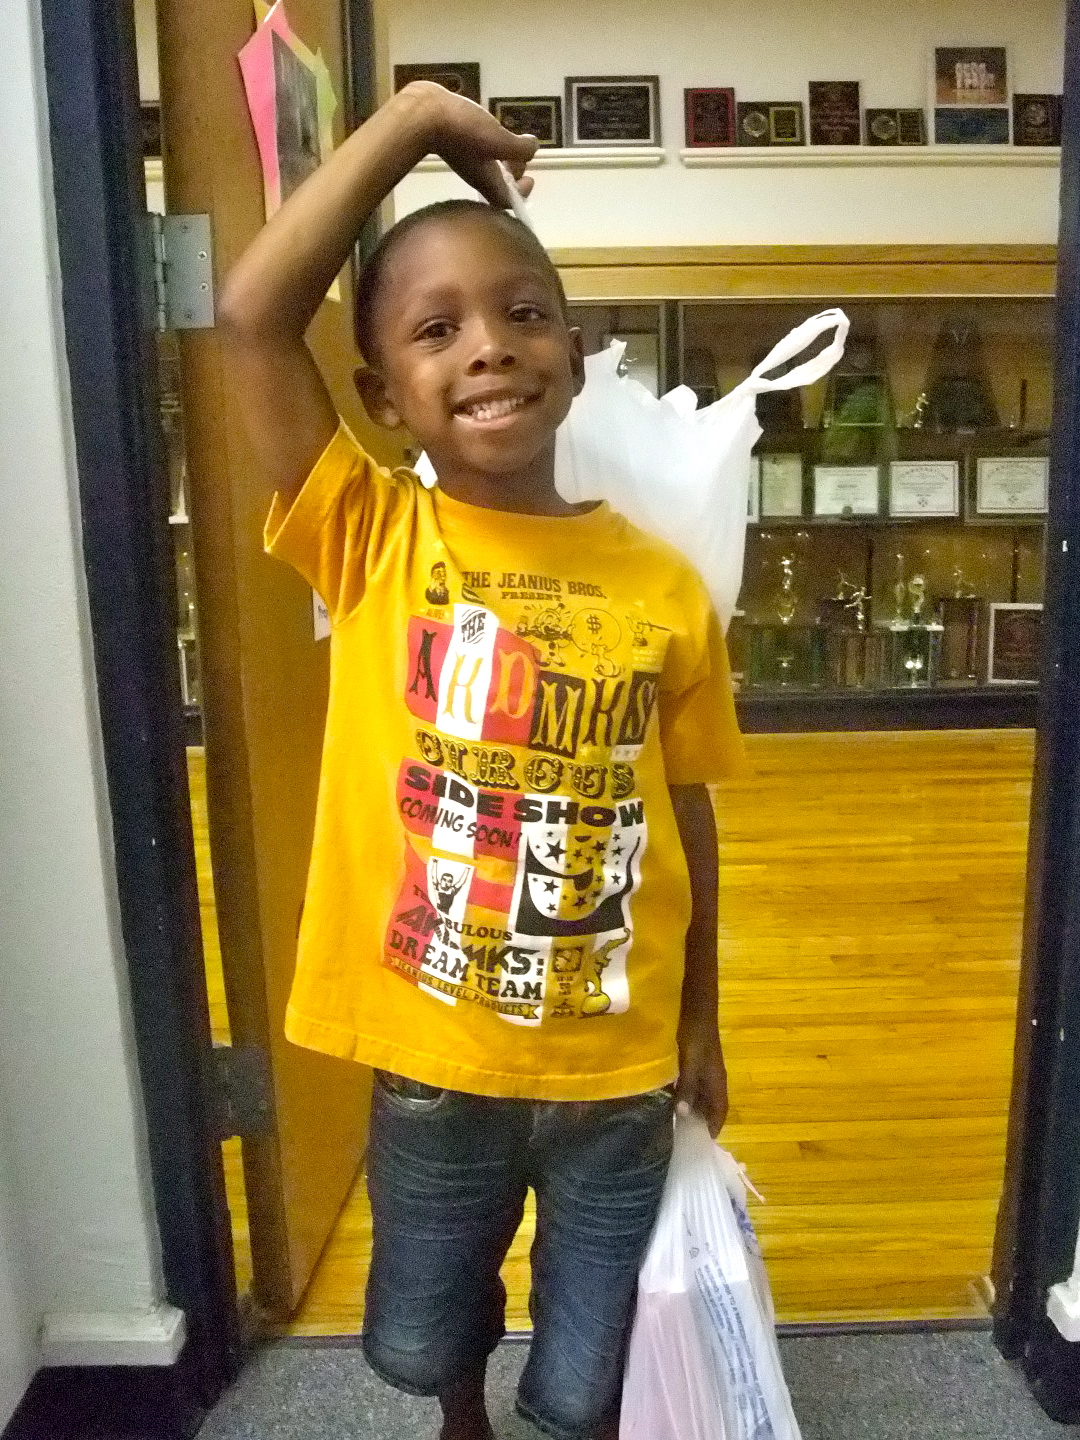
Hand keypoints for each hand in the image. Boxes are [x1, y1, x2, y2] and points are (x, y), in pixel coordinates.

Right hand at [400, 81, 537, 207]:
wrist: (424, 114)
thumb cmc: (463, 131)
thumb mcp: (499, 140)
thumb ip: (520, 149)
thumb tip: (532, 148)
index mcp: (487, 180)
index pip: (506, 200)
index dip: (521, 194)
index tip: (530, 178)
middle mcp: (476, 173)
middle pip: (499, 183)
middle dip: (514, 172)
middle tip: (520, 156)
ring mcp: (465, 158)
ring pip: (489, 165)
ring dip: (503, 157)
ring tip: (508, 140)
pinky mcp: (457, 142)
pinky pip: (479, 150)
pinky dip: (490, 144)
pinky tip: (489, 128)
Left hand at [675, 1022, 728, 1136]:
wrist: (698, 1009)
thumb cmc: (696, 1037)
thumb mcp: (690, 1064)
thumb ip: (688, 1088)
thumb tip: (682, 1115)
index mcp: (717, 1082)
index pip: (720, 1111)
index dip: (713, 1127)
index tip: (701, 1144)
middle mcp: (715, 1079)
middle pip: (711, 1106)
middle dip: (701, 1121)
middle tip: (684, 1136)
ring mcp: (707, 1070)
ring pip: (702, 1096)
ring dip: (693, 1108)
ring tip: (676, 1121)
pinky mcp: (697, 1061)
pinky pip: (694, 1084)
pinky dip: (686, 1094)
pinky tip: (671, 1097)